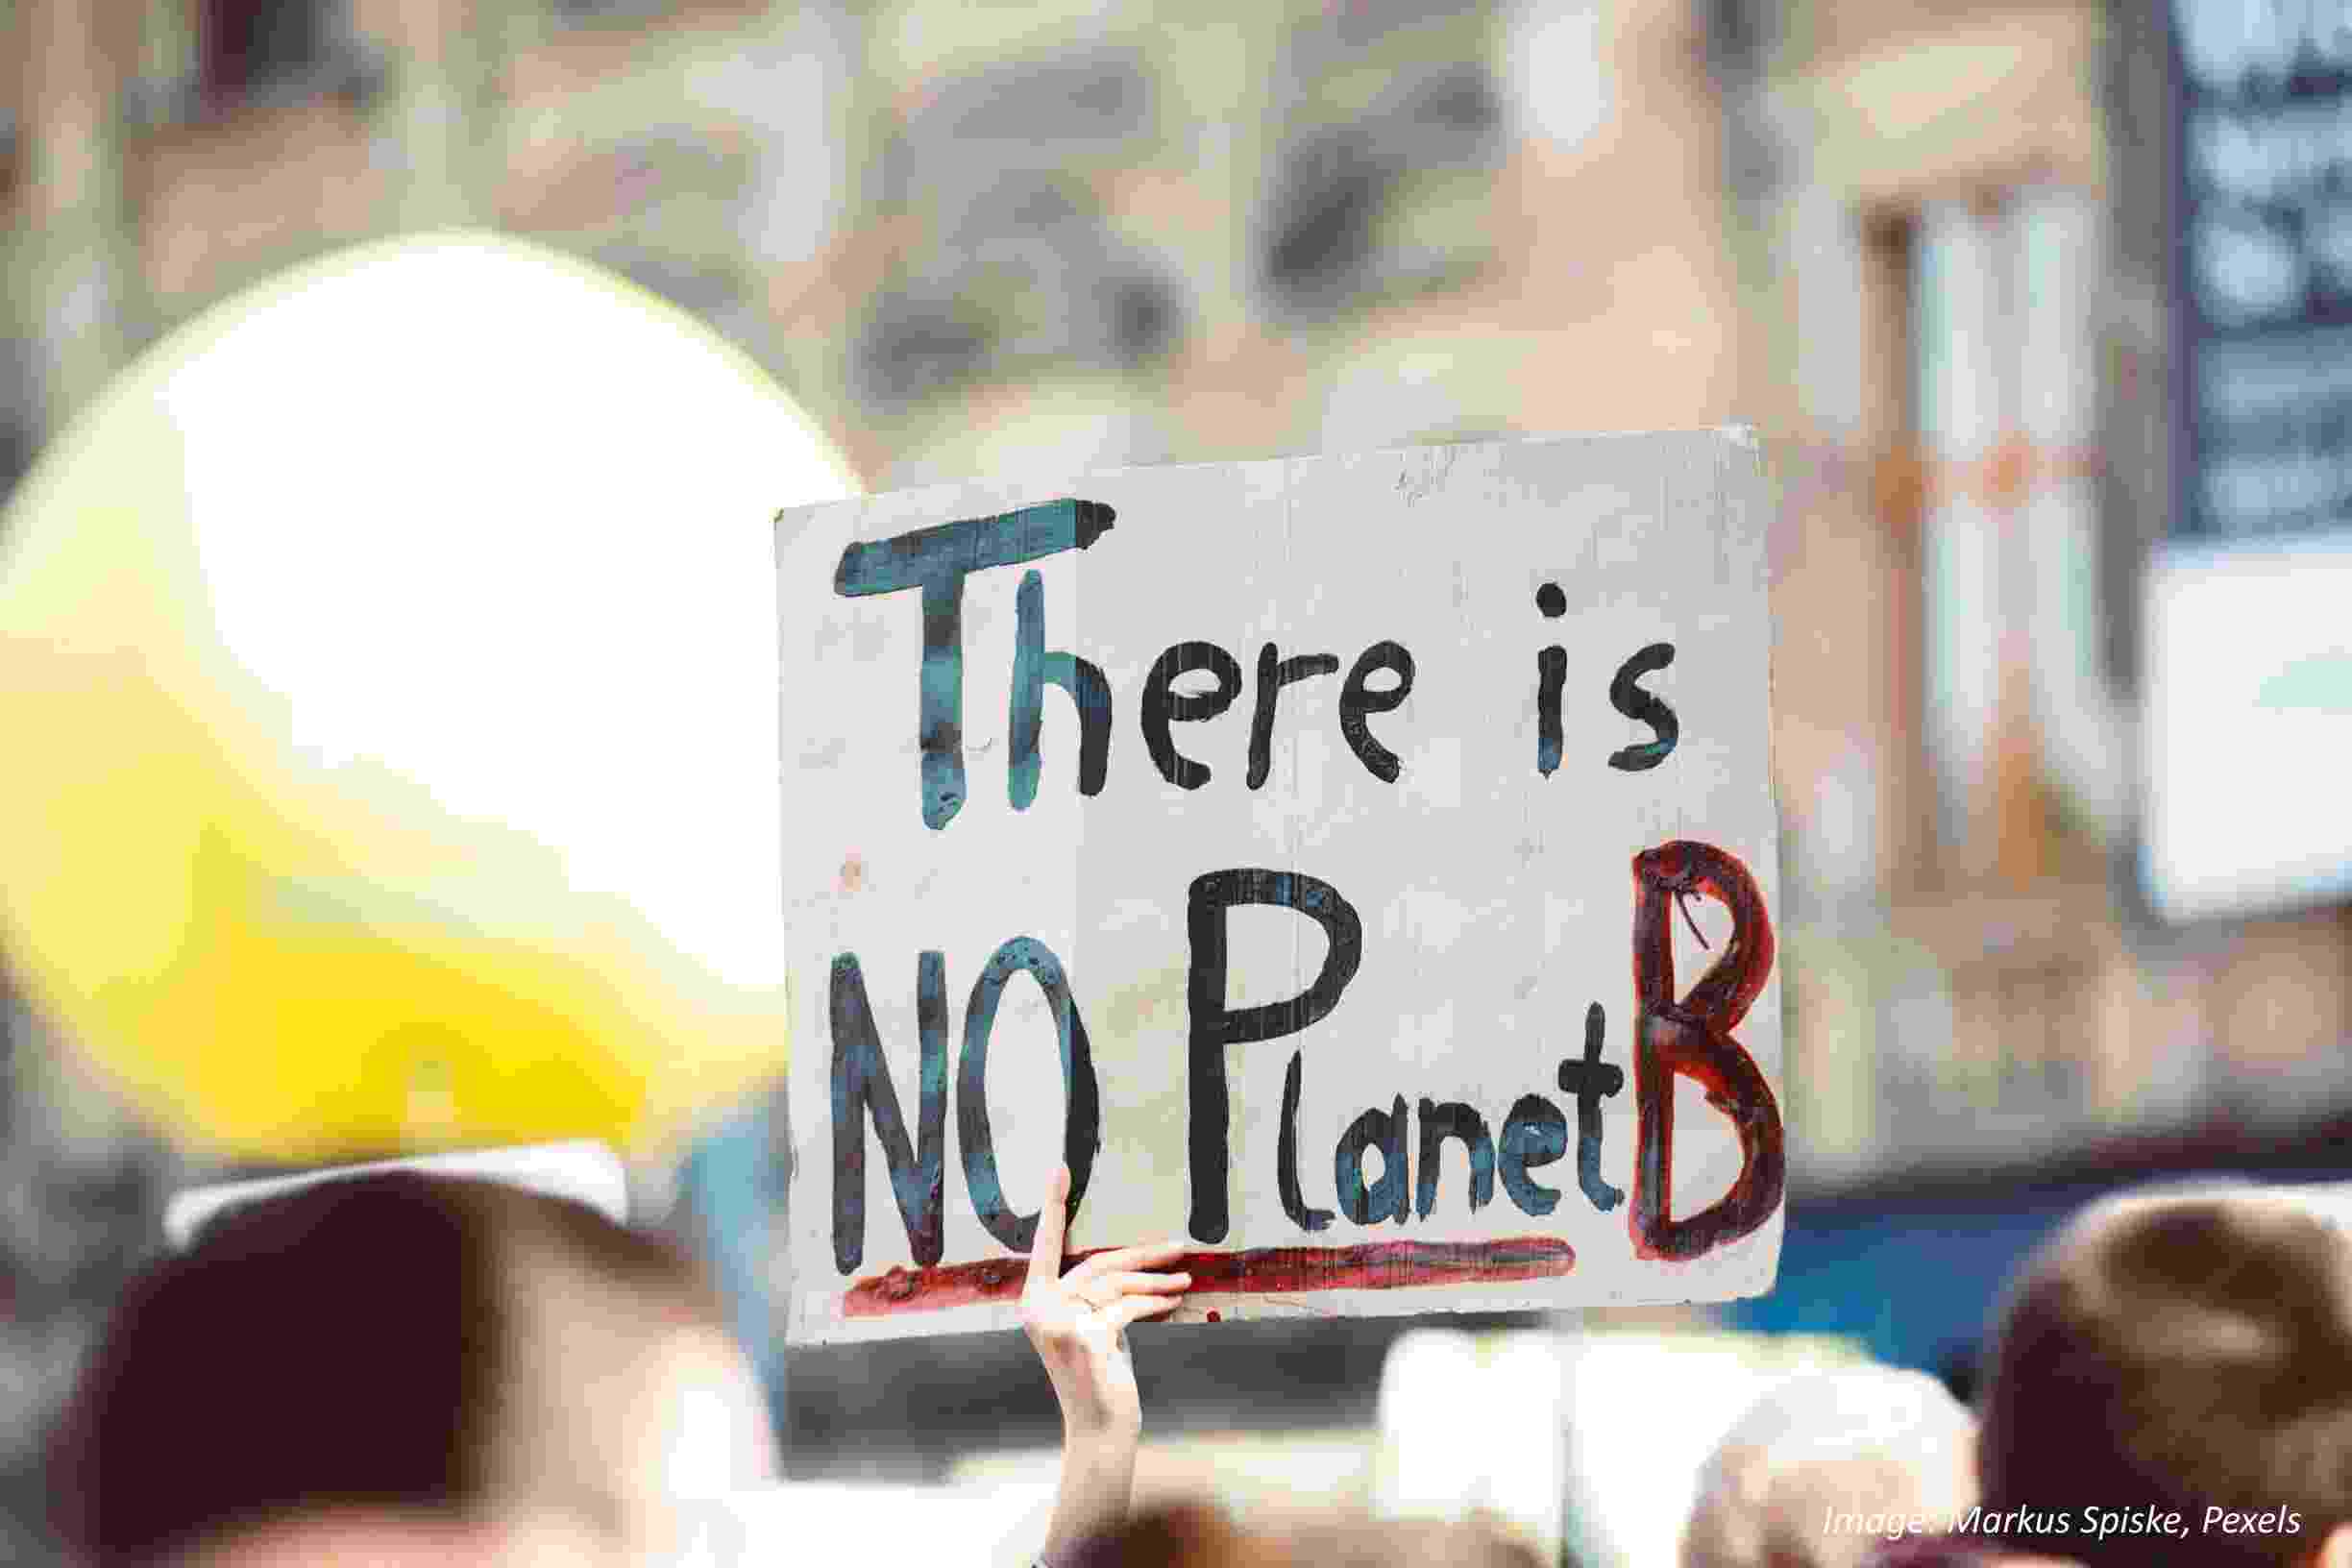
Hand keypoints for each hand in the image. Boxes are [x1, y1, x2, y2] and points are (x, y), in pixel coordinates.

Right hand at [1020, 1163, 1189, 1438]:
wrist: (1100, 1429)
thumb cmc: (1099, 1377)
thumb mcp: (1092, 1327)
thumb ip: (1095, 1298)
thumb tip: (1132, 1265)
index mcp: (1033, 1301)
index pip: (1046, 1245)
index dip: (1054, 1206)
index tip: (1060, 1168)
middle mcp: (1037, 1308)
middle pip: (1097, 1263)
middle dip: (1143, 1254)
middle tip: (1180, 1245)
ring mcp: (1058, 1322)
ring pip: (1117, 1284)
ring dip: (1157, 1281)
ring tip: (1185, 1281)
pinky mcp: (1086, 1336)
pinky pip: (1128, 1308)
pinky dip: (1154, 1303)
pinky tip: (1174, 1302)